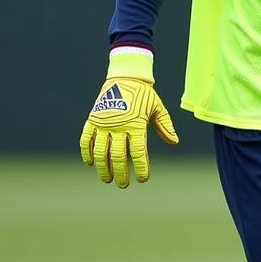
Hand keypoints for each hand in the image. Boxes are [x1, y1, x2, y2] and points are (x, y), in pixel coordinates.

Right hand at [79, 53, 178, 187]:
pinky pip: (86, 139)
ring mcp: (103, 123)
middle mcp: (118, 126)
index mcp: (136, 124)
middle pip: (117, 156)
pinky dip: (87, 152)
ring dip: (103, 168)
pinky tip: (91, 163)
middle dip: (121, 173)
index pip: (138, 152)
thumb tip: (174, 142)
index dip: (141, 168)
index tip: (143, 179)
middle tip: (124, 185)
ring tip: (107, 179)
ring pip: (100, 151)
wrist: (125, 76)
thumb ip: (165, 126)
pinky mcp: (92, 119)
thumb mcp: (158, 108)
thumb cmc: (144, 95)